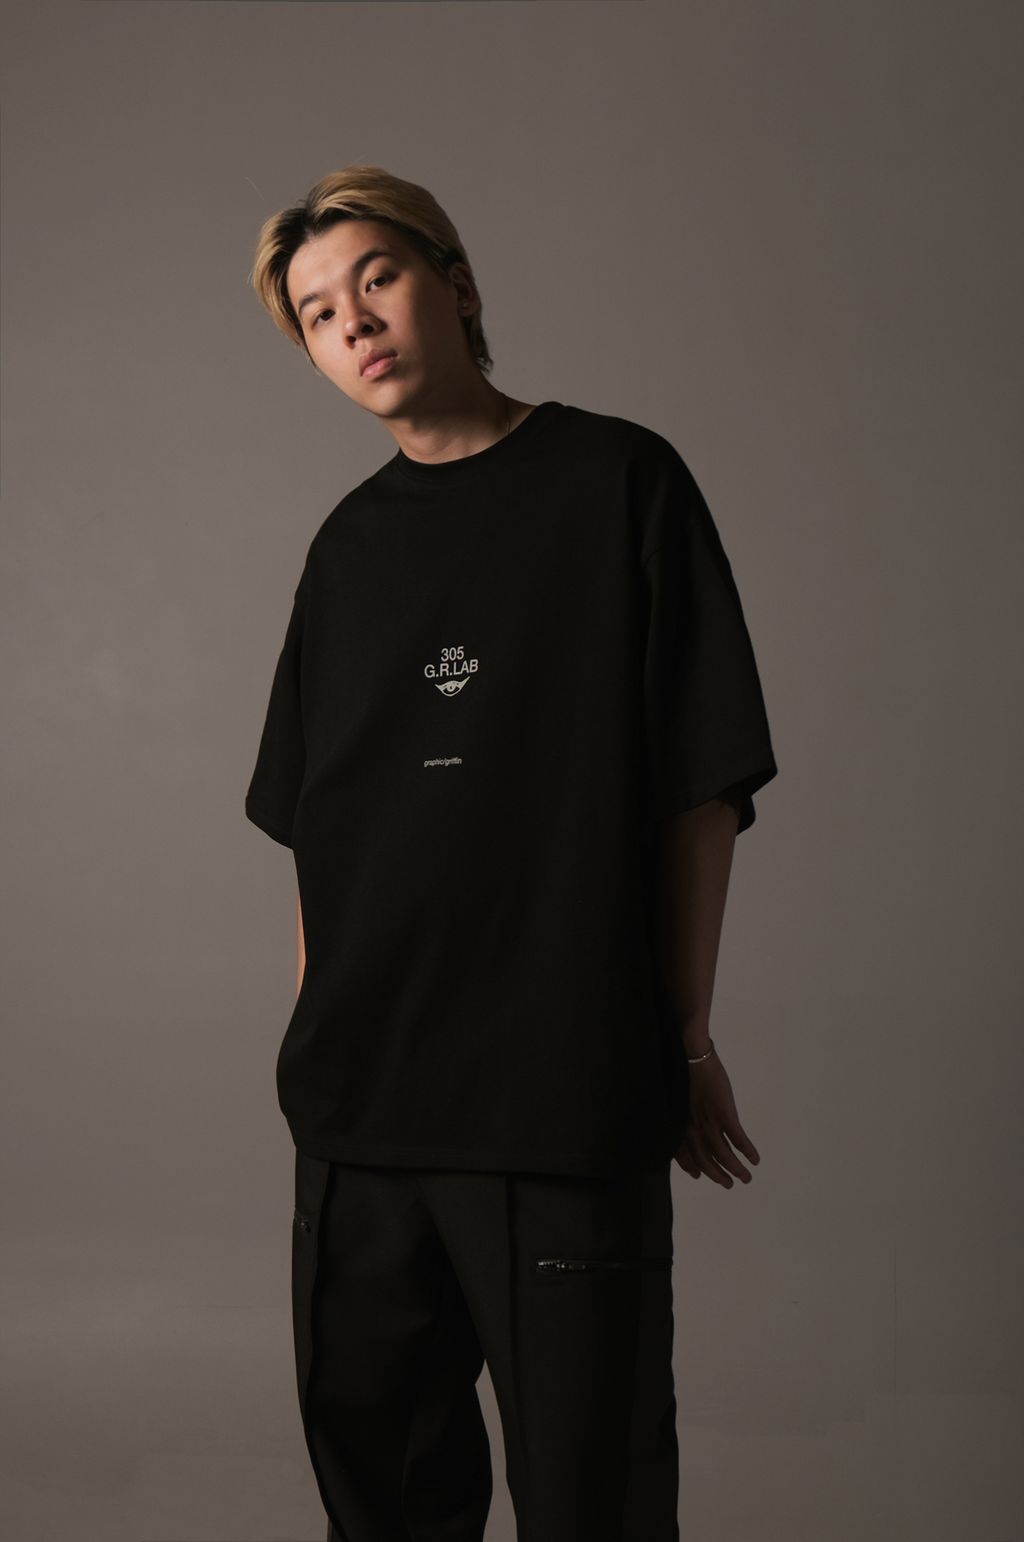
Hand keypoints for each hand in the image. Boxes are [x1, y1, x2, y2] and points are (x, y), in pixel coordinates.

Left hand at [673, 1050, 759, 1186]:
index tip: (699, 1176)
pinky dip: (747, 1151)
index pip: (684, 1155)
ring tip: (747, 1177)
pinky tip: (755, 1158)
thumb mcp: (675, 1098)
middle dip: (718, 1176)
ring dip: (736, 1169)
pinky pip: (738, 1139)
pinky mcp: (725, 1115)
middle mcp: (692, 1129)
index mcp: (679, 1125)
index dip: (692, 1168)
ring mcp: (709, 1123)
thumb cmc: (682, 1072)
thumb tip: (689, 1123)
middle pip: (705, 1161)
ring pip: (723, 1155)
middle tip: (729, 1184)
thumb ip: (681, 1114)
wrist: (691, 1055)